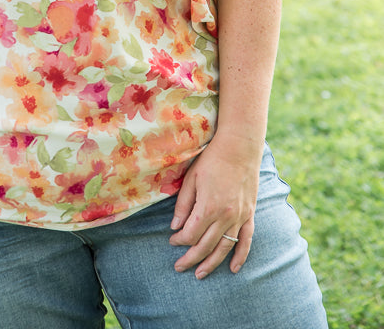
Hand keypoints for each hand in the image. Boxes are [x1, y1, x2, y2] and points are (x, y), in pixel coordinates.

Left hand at [169, 133, 261, 278]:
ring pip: (225, 248)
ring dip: (212, 263)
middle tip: (179, 267)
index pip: (190, 234)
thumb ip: (183, 204)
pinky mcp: (249, 214)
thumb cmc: (212, 159)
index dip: (179, 240)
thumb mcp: (191, 179)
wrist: (240, 147)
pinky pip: (247, 241)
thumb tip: (175, 227)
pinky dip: (241, 256)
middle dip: (190, 258)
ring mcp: (240, 217)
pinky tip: (234, 268)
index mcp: (208, 207)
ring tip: (200, 274)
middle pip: (206, 246)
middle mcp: (226, 217)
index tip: (171, 239)